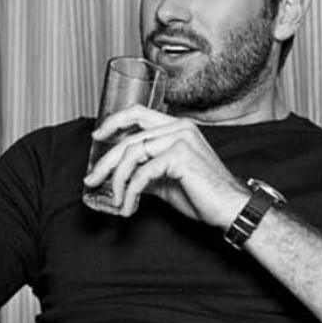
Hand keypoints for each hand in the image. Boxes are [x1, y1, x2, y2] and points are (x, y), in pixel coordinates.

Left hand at [83, 104, 248, 225]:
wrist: (229, 209)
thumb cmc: (203, 195)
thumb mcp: (166, 180)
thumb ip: (145, 171)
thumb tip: (119, 177)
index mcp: (177, 127)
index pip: (138, 113)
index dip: (113, 122)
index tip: (96, 136)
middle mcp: (179, 127)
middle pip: (129, 139)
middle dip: (105, 162)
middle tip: (91, 180)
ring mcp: (180, 139)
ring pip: (132, 154)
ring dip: (117, 181)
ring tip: (115, 201)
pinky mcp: (180, 157)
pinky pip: (143, 173)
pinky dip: (130, 192)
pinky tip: (129, 207)